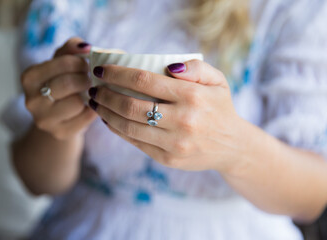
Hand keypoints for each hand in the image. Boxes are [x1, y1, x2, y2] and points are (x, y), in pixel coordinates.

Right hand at [22, 38, 96, 139]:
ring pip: (77, 102)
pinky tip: (90, 107)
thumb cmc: (62, 83)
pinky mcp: (59, 132)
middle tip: (91, 79)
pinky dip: (93, 111)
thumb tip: (87, 47)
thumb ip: (72, 47)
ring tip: (89, 93)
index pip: (63, 63)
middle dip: (86, 79)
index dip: (81, 62)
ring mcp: (44, 119)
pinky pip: (85, 118)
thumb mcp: (62, 61)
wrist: (58, 117)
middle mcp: (31, 100)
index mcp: (30, 77)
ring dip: (89, 96)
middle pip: (69, 83)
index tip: (87, 64)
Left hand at [89, 60, 243, 171]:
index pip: (145, 81)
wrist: (232, 146)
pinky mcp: (168, 159)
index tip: (102, 70)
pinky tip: (109, 120)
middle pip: (131, 105)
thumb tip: (168, 67)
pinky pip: (135, 142)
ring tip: (96, 103)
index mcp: (193, 97)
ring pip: (129, 126)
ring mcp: (174, 143)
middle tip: (94, 87)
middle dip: (106, 94)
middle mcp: (182, 121)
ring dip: (106, 113)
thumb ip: (196, 68)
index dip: (118, 74)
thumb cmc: (220, 109)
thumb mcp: (218, 81)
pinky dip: (117, 130)